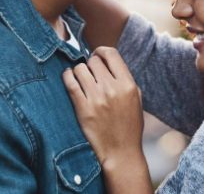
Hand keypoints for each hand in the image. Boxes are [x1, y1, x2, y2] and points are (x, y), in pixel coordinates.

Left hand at [63, 47, 145, 167]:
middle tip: (90, 74)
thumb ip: (124, 78)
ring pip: (80, 68)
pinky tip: (69, 78)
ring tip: (81, 79)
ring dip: (79, 71)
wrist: (121, 151)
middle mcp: (112, 89)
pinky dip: (67, 76)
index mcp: (128, 84)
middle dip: (91, 64)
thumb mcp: (136, 98)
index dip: (101, 52)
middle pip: (94, 60)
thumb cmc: (129, 125)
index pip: (111, 54)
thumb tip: (108, 61)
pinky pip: (69, 82)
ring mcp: (96, 98)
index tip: (97, 56)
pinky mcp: (82, 108)